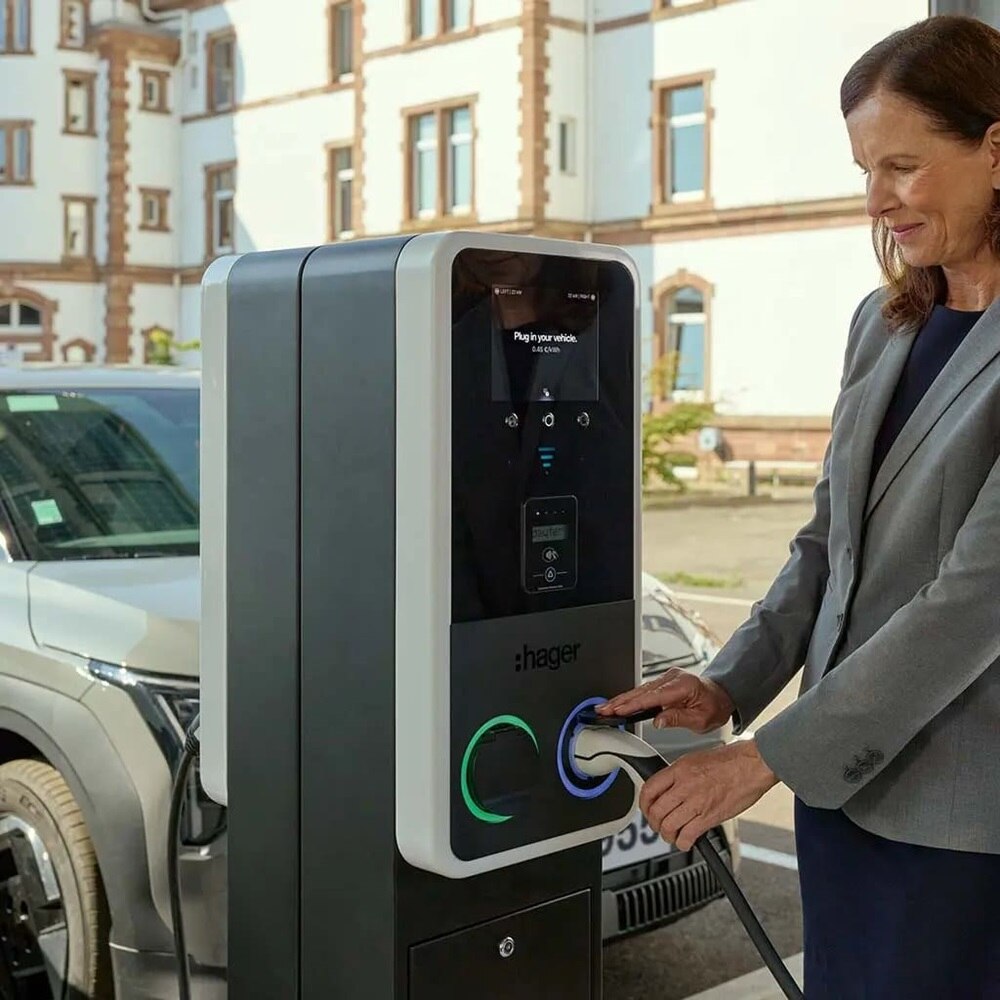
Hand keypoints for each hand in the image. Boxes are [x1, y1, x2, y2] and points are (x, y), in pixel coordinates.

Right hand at [595, 667, 735, 733]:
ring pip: (640, 689)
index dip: (634, 704)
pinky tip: (618, 703)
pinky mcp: (663, 682)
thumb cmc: (714, 707)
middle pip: (642, 690)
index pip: (653, 696)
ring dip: (622, 699)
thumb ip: (678, 719)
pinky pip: (644, 690)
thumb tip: (657, 721)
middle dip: (620, 701)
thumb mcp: (701, 720)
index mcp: (683, 685)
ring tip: (605, 707)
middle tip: (603, 709)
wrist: (721, 696)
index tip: (619, 710)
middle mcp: (673, 678)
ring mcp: (667, 678)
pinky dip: (630, 697)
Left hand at [640, 740, 777, 850]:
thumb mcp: (696, 759)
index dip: (643, 804)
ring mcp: (696, 802)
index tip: (646, 809)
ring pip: (668, 825)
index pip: (649, 789)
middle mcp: (684, 785)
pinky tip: (686, 841)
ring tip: (671, 835)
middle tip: (658, 826)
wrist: (753, 764)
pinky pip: (688, 836)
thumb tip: (669, 788)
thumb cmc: (731, 760)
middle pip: (656, 811)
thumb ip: (680, 774)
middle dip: (654, 823)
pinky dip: (683, 843)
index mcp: (679, 769)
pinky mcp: (710, 816)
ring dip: (667, 835)